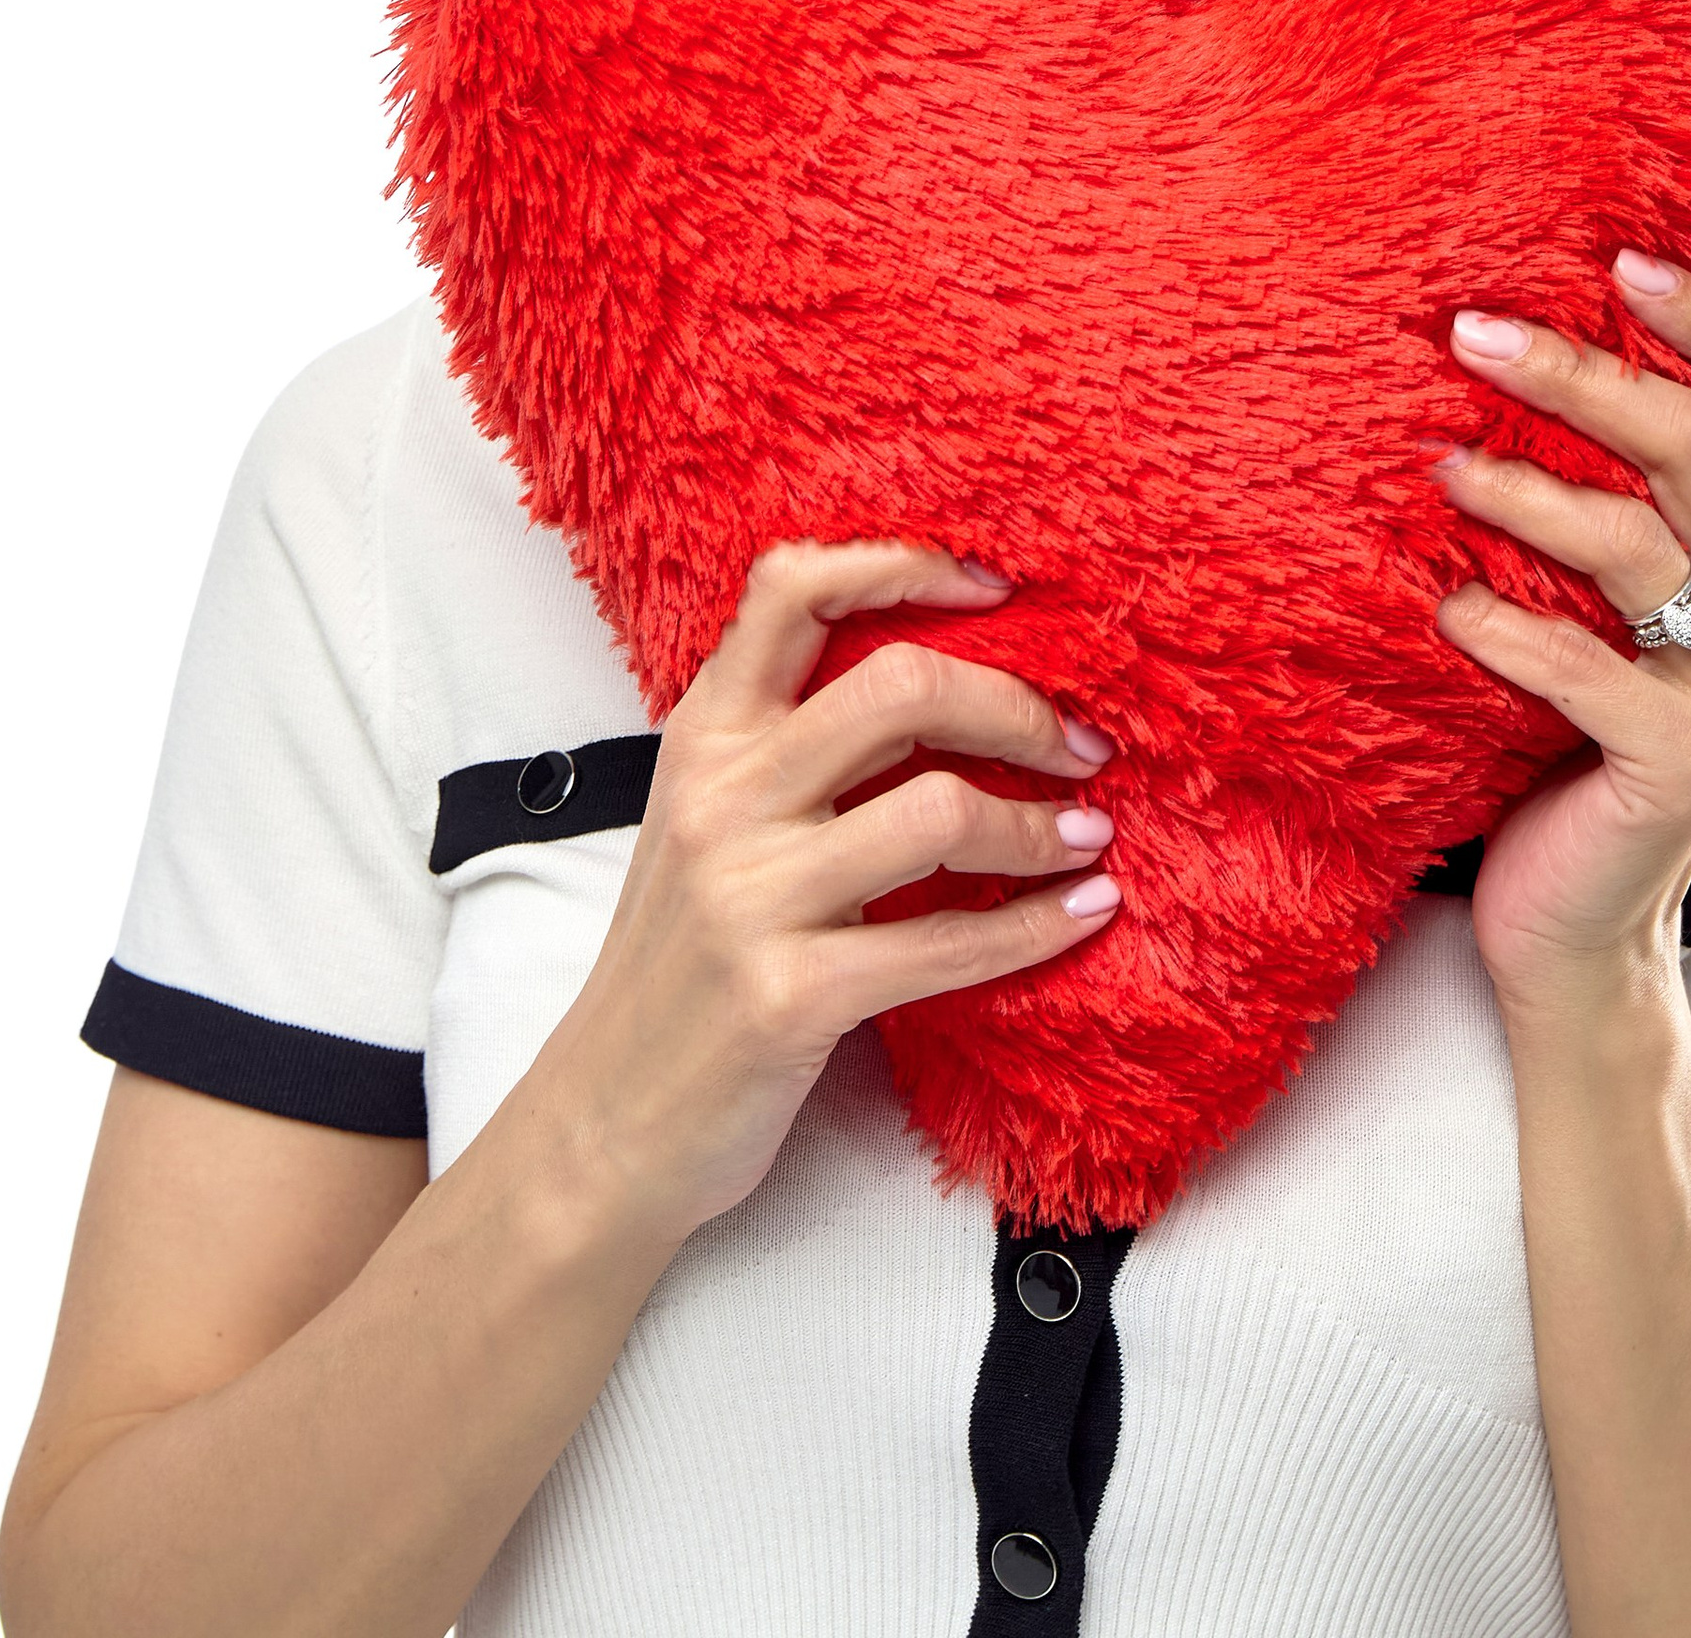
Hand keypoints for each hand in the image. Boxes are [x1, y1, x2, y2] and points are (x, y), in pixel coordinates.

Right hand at [521, 540, 1119, 1253]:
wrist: (603, 1125)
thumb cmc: (680, 962)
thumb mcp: (706, 822)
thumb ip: (787, 744)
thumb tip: (942, 676)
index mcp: (703, 736)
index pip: (792, 588)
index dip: (901, 565)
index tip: (994, 588)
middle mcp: (720, 797)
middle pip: (899, 686)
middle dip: (1016, 706)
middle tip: (1079, 744)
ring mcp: (750, 897)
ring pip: (938, 811)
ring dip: (1039, 824)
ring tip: (1086, 834)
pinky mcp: (789, 997)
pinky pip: (948, 945)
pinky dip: (1037, 925)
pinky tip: (1082, 913)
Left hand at [1430, 257, 1690, 1021]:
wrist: (1578, 926)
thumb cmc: (1564, 739)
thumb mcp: (1600, 605)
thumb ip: (1604, 503)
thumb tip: (1510, 356)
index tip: (1621, 260)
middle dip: (1584, 378)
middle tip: (1474, 337)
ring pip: (1639, 546)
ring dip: (1528, 494)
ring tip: (1441, 470)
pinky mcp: (1690, 764)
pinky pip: (1589, 669)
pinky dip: (1507, 629)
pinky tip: (1444, 609)